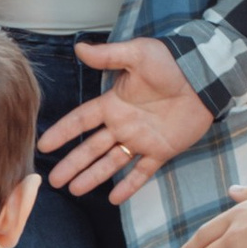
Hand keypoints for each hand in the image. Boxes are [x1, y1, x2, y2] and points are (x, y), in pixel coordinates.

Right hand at [38, 36, 212, 201]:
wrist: (202, 77)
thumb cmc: (169, 63)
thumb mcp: (137, 54)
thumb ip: (108, 56)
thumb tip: (79, 48)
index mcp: (113, 104)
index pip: (81, 121)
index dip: (63, 132)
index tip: (44, 146)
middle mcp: (123, 125)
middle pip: (91, 148)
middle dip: (72, 164)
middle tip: (54, 181)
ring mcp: (141, 140)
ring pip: (111, 163)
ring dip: (93, 177)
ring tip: (75, 190)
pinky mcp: (161, 151)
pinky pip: (142, 172)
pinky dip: (129, 185)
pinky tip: (114, 199)